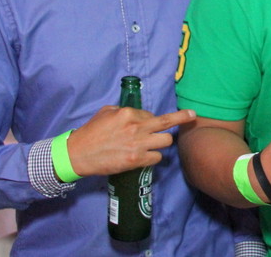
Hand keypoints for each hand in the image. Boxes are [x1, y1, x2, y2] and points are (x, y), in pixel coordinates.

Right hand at [67, 106, 195, 176]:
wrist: (77, 155)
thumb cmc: (90, 132)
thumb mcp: (106, 113)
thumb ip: (124, 111)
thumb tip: (138, 114)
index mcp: (128, 113)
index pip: (151, 114)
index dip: (150, 120)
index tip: (148, 124)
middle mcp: (136, 127)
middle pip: (167, 122)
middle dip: (181, 118)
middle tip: (192, 115)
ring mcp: (138, 144)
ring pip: (166, 141)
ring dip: (162, 142)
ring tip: (154, 144)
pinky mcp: (136, 160)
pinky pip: (157, 158)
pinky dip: (153, 157)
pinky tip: (145, 157)